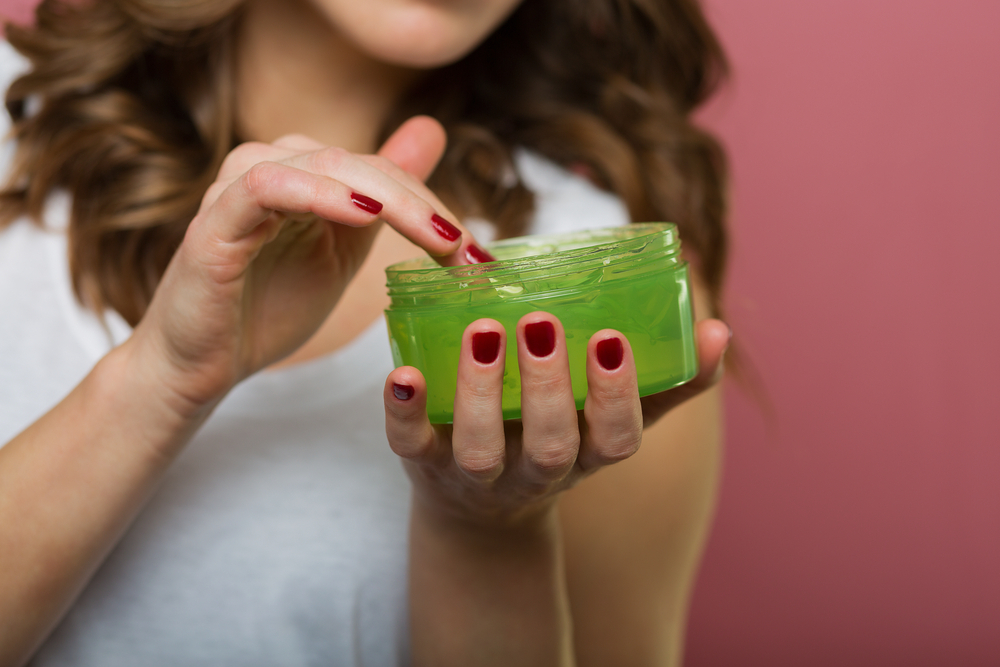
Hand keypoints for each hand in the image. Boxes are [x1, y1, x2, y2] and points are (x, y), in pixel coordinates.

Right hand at [127, 116, 480, 415]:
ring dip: (386, 196)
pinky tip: (363, 214)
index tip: (480, 256)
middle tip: (465, 251)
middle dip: (422, 207)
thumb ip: (382, 197)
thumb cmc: (268, 308)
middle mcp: (275, 169)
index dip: (435, 207)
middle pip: (361, 164)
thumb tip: (432, 133)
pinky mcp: (214, 220)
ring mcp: (239, 189)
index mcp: (307, 177)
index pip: (383, 172)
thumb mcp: (344, 251)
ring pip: (322, 164)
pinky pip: (267, 186)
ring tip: (432, 236)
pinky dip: (318, 192)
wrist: (202, 364)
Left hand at [383, 313, 730, 528]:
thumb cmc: (557, 441)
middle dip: (549, 388)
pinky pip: (408, 446)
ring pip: (481, 449)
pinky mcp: (423, 464)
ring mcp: (475, 473)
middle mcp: (534, 471)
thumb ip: (669, 381)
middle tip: (541, 323)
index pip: (616, 439)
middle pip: (551, 446)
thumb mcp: (612, 424)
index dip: (616, 397)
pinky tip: (402, 373)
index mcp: (585, 454)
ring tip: (483, 331)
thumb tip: (719, 330)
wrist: (479, 510)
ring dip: (481, 392)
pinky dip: (403, 412)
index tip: (610, 340)